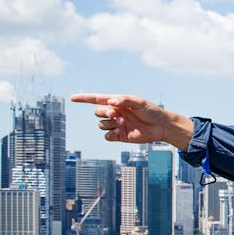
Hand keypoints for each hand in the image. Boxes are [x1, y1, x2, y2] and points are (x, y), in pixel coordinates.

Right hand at [70, 93, 193, 150]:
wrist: (161, 126)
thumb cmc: (151, 111)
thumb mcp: (139, 102)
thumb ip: (124, 100)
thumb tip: (111, 102)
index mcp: (117, 102)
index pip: (97, 99)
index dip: (84, 98)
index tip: (72, 98)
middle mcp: (115, 113)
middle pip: (98, 112)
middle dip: (103, 112)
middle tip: (115, 114)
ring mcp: (116, 125)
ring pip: (101, 125)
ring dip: (109, 124)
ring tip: (122, 123)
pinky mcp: (120, 136)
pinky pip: (107, 136)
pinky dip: (110, 134)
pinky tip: (119, 131)